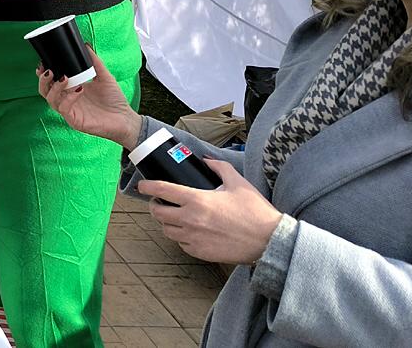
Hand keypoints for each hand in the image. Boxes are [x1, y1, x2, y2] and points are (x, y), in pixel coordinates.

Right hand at [37, 45, 140, 148]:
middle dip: (43, 80)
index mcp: (70, 90)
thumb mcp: (104, 76)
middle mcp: (67, 100)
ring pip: (51, 100)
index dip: (43, 74)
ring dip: (55, 87)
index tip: (44, 63)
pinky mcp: (75, 121)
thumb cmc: (114, 100)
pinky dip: (69, 98)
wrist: (125, 118)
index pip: (50, 82)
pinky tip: (79, 89)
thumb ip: (95, 62)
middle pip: (44, 91)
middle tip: (50, 70)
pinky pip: (64, 109)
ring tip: (65, 78)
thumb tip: (86, 46)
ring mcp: (70, 111)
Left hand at [140, 159, 282, 264]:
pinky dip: (180, 236)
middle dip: (155, 206)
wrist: (269, 241)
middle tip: (159, 202)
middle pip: (158, 213)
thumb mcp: (238, 182)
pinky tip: (188, 231)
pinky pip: (181, 244)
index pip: (162, 190)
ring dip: (166, 222)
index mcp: (197, 200)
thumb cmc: (255, 211)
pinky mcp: (200, 252)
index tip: (142, 186)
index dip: (147, 187)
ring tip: (173, 216)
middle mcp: (190, 219)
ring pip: (166, 230)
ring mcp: (193, 238)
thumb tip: (205, 159)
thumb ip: (218, 167)